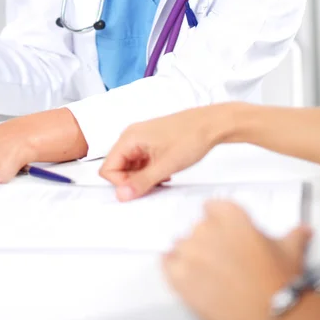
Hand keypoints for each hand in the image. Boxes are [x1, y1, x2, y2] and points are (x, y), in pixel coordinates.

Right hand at [100, 106, 226, 200]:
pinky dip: (149, 171)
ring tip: (162, 177)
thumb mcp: (165, 165)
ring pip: (130, 166)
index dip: (121, 183)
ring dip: (142, 177)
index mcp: (129, 138)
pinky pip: (141, 162)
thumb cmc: (191, 137)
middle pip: (117, 167)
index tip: (139, 188)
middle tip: (153, 184)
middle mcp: (131, 136)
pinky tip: (165, 172)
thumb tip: (122, 195)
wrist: (211, 124)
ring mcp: (141, 139)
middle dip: (132, 180)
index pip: (108, 168)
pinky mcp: (151, 142)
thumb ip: (141, 182)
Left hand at [162, 201, 311, 319]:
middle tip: (220, 259)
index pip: (211, 207)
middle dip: (206, 242)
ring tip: (207, 272)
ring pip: (180, 245)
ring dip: (189, 256)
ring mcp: (190, 251)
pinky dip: (172, 268)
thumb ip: (290, 235)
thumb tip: (299, 231)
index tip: (220, 230)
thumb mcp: (289, 251)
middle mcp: (206, 228)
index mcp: (229, 215)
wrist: (273, 316)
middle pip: (196, 228)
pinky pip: (166, 263)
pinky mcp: (179, 275)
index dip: (217, 221)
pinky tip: (183, 274)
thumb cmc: (279, 284)